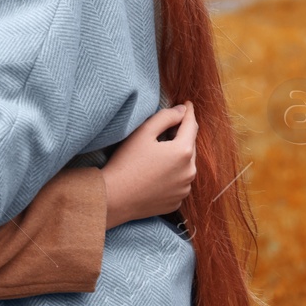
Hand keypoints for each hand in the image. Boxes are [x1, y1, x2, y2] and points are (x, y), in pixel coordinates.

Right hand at [101, 103, 197, 228]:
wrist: (114, 198)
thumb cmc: (127, 162)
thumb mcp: (144, 132)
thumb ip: (166, 116)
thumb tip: (182, 110)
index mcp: (183, 152)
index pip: (191, 125)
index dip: (189, 112)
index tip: (187, 103)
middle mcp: (189, 172)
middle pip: (189, 146)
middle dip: (182, 135)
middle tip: (168, 128)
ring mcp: (184, 189)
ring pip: (186, 165)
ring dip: (178, 156)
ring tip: (160, 153)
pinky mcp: (176, 202)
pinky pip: (179, 183)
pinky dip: (173, 175)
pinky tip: (157, 173)